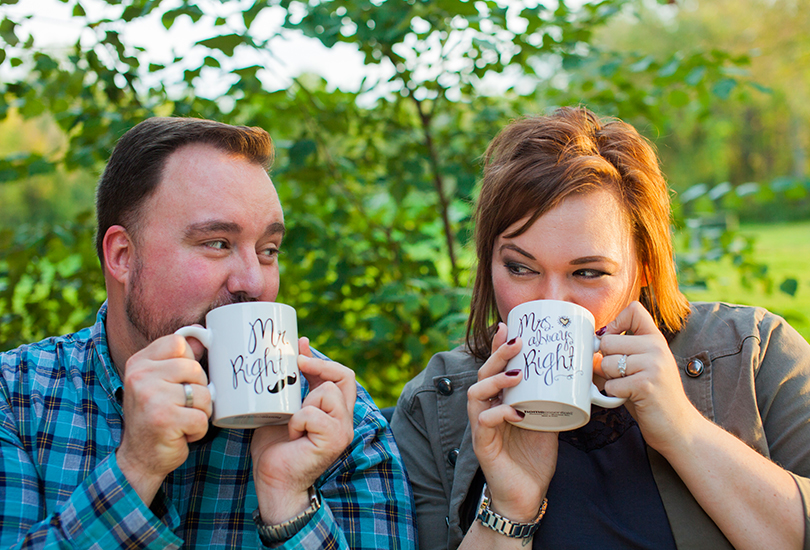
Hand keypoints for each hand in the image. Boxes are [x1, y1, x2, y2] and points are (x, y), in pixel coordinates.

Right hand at [117, 334, 212, 504]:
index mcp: (139, 363)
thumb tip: (202, 334)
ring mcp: (152, 398)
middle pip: (195, 368)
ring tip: (181, 419)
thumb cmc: (154, 416)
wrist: (138, 458)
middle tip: (181, 406)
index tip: (181, 380)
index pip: (178, 343)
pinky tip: (181, 433)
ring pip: (203, 394)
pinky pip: (202, 418)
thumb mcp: (158, 382)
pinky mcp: (165, 420)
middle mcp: (141, 377)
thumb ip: (177, 359)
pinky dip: (198, 430)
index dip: (189, 361)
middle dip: (198, 390)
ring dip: (200, 412)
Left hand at [251, 337, 355, 523]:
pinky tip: (293, 436)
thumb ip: (295, 381)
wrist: (273, 481)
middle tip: (296, 367)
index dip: (323, 361)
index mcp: (335, 410)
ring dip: (302, 404)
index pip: (343, 375)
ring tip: (293, 423)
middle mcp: (344, 419)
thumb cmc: (276, 446)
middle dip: (318, 368)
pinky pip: (313, 414)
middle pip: (344, 376)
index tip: (298, 355)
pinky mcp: (334, 440)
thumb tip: (299, 344)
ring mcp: (342, 430)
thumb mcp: (283, 405)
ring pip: (327, 392)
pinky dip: (297, 421)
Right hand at [467, 323, 557, 522]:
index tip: (509, 326)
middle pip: (483, 374)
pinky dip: (499, 414)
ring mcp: (481, 427)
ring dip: (495, 381)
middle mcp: (487, 410)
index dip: (499, 347)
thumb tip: (576, 378)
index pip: (496, 368)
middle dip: (498, 355)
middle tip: (515, 342)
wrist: (526, 496)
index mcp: (500, 401)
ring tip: (515, 375)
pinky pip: (484, 422)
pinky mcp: (482, 445)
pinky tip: (515, 412)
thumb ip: (553, 402)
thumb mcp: (547, 423)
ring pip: (475, 394)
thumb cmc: (534, 459)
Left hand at [597, 301, 702, 453]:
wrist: (678, 427)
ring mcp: (653, 365)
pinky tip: (630, 398)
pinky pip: (610, 384)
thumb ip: (619, 353)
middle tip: (622, 376)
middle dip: (606, 361)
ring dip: (609, 380)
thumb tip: (588, 345)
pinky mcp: (645, 384)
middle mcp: (656, 347)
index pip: (633, 310)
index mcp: (655, 339)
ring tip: (627, 387)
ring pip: (606, 363)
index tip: (617, 340)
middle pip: (607, 340)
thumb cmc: (652, 396)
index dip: (616, 323)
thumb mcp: (639, 367)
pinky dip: (613, 395)